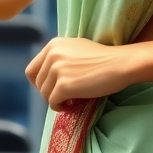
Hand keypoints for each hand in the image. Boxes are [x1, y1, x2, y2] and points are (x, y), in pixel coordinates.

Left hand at [25, 37, 141, 110]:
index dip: (39, 83)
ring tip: (70, 102)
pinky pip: (53, 102)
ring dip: (55, 101)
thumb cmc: (104, 58)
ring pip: (44, 94)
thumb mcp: (76, 49)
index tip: (51, 89)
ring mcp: (57, 69)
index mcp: (53, 45)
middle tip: (64, 98)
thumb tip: (47, 73)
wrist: (121, 64)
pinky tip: (71, 106)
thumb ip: (60, 56)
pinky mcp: (64, 85)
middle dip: (48, 93)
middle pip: (37, 83)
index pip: (32, 70)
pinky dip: (60, 107)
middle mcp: (52, 55)